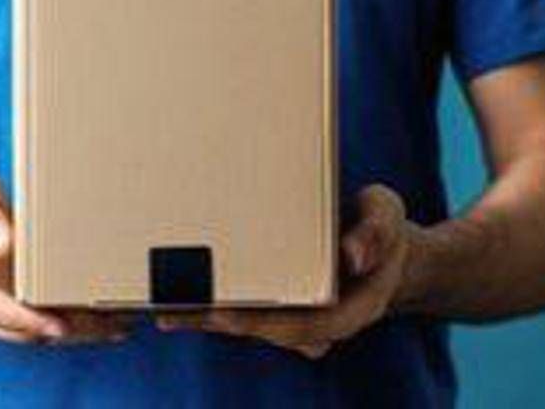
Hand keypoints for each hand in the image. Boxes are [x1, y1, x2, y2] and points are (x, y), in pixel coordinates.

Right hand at [0, 136, 130, 344]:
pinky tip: (113, 315)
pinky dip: (80, 322)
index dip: (21, 318)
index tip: (56, 324)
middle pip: (21, 329)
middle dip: (67, 330)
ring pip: (39, 332)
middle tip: (111, 322)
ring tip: (123, 321)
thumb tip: (3, 242)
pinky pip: (48, 320)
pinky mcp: (19, 301)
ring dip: (81, 332)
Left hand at [155, 184, 413, 358]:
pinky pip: (236, 308)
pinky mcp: (271, 303)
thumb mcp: (387, 216)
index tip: (224, 314)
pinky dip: (203, 304)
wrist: (378, 248)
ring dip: (199, 317)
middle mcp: (315, 321)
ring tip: (156, 302)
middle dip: (214, 321)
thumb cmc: (378, 227)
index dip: (261, 323)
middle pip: (260, 329)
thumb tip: (353, 255)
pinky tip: (165, 295)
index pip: (302, 327)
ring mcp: (291, 316)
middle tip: (172, 307)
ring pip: (241, 323)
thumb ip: (376, 232)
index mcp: (348, 310)